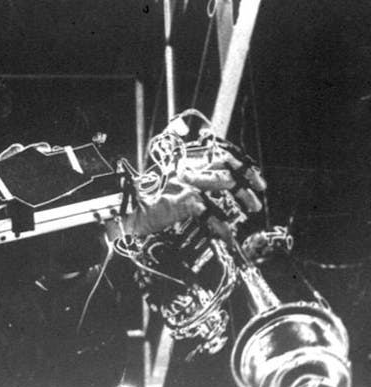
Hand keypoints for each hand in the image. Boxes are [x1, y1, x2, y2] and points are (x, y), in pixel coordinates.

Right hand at [118, 140, 265, 237]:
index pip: (219, 153)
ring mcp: (186, 182)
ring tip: (249, 210)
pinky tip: (226, 234)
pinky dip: (221, 224)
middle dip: (247, 179)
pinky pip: (210, 211)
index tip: (253, 177)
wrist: (129, 213)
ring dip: (241, 197)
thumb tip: (219, 185)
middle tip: (257, 195)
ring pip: (223, 181)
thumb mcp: (172, 183)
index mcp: (185, 161)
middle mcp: (186, 167)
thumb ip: (193, 179)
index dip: (240, 164)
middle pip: (225, 163)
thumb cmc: (149, 202)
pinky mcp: (183, 200)